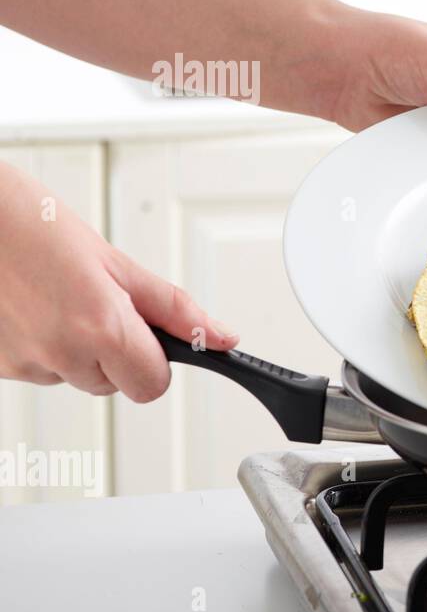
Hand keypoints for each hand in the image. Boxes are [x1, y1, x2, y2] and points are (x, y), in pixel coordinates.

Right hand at [0, 162, 237, 399]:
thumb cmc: (29, 224)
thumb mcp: (116, 262)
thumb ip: (174, 309)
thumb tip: (219, 337)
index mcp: (99, 328)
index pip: (151, 386)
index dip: (156, 362)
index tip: (149, 337)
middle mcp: (59, 354)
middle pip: (113, 385)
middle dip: (116, 353)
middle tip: (97, 303)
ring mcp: (22, 364)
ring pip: (73, 377)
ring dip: (76, 348)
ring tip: (58, 297)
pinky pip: (38, 369)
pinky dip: (42, 345)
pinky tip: (32, 307)